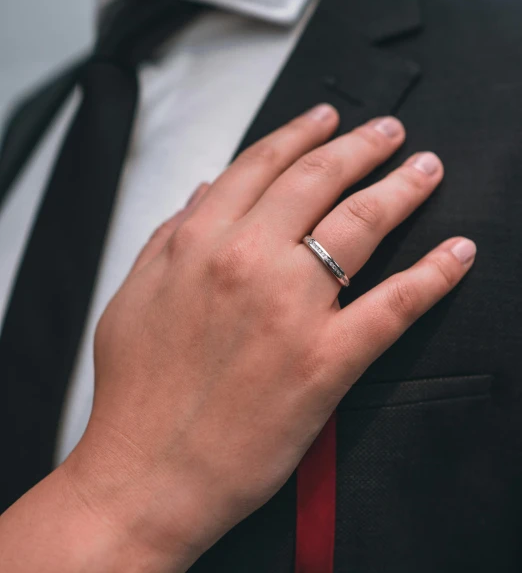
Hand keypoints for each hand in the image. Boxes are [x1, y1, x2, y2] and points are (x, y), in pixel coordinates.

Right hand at [64, 105, 475, 571]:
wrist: (146, 472)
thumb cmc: (136, 392)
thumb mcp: (134, 294)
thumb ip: (170, 234)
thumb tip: (207, 190)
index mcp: (199, 241)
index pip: (264, 164)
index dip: (302, 133)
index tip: (327, 118)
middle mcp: (248, 261)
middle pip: (321, 180)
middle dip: (362, 145)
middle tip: (389, 132)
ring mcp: (292, 308)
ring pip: (362, 224)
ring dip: (402, 188)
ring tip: (425, 170)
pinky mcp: (327, 360)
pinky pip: (395, 304)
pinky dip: (434, 273)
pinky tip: (456, 252)